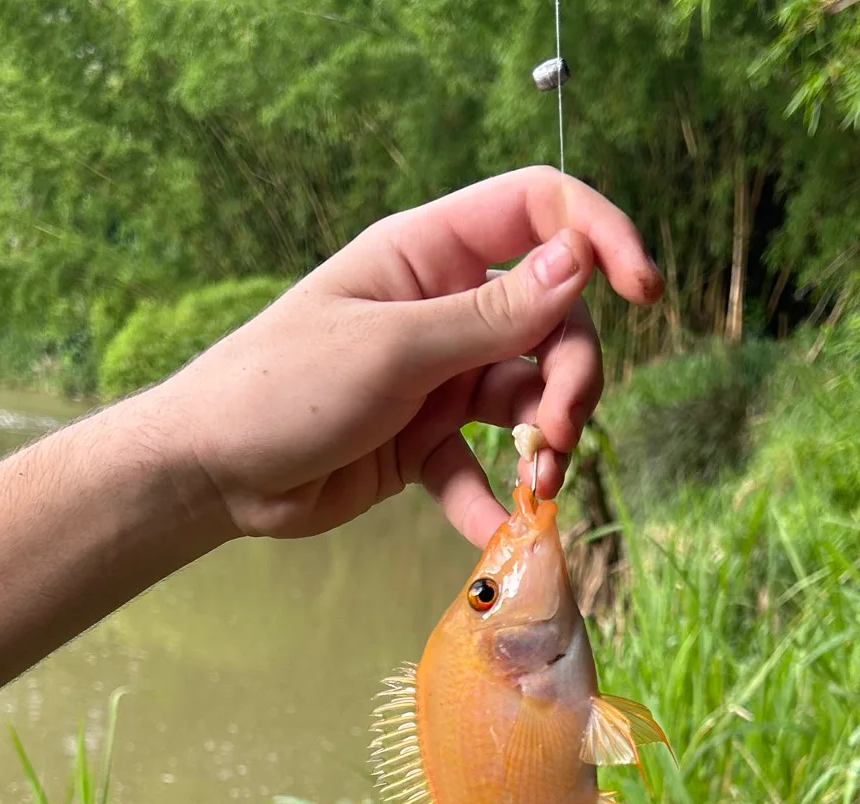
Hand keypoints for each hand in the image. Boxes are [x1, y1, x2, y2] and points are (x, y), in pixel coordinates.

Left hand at [147, 167, 664, 548]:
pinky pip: (482, 467)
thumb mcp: (394, 348)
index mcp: (430, 253)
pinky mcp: (426, 442)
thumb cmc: (282, 387)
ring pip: (528, 397)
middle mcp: (444, 307)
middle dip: (571, 376)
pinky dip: (493, 499)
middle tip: (557, 433)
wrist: (214, 474)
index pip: (538, 212)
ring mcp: (439, 377)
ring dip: (544, 440)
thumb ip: (491, 317)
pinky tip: (495, 535)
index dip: (599, 238)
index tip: (644, 291)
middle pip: (552, 321)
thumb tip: (580, 264)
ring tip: (537, 485)